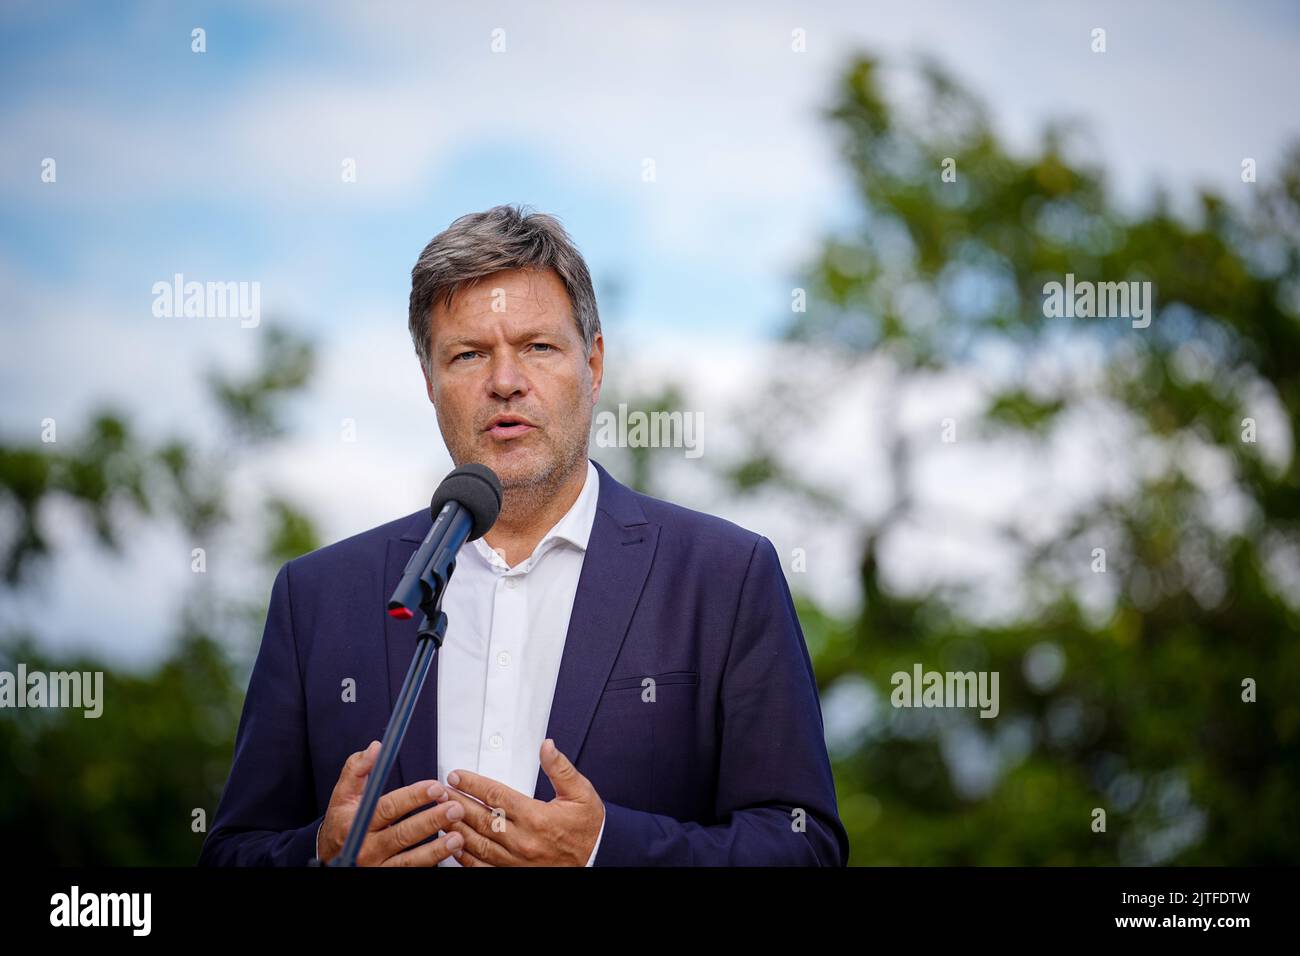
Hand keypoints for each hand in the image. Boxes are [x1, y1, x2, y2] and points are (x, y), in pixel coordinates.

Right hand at [317, 740, 467, 865]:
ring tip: (457, 837)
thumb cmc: (342, 823)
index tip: (436, 786)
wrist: (331, 858)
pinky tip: (448, 853)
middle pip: (402, 835)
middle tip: (455, 808)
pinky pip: (411, 872)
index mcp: (355, 824)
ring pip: (409, 861)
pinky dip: (431, 863)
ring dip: (436, 850)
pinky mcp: (386, 878)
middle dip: (431, 821)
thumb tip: (376, 748)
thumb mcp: (343, 795)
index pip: (387, 808)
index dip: (413, 797)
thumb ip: (357, 769)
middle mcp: (365, 848)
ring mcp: (376, 867)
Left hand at [435, 738, 604, 865]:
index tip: (456, 776)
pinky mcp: (514, 873)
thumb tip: (547, 746)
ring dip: (455, 827)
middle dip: (456, 802)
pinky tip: (454, 845)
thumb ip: (560, 768)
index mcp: (537, 817)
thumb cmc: (588, 827)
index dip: (473, 784)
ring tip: (440, 814)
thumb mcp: (581, 792)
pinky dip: (465, 857)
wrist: (598, 858)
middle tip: (440, 791)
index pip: (496, 796)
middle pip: (480, 818)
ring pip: (477, 843)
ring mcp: (516, 861)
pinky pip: (482, 867)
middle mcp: (523, 840)